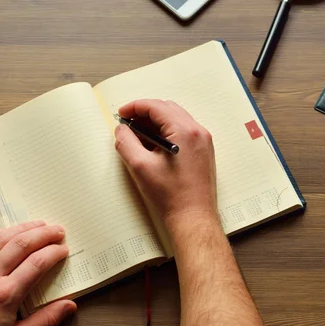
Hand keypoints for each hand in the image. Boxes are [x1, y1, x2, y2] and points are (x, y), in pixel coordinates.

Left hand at [0, 222, 76, 325]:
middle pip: (22, 244)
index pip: (37, 263)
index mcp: (6, 295)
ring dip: (22, 228)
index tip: (63, 249)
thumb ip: (44, 322)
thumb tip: (69, 307)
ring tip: (38, 224)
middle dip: (43, 234)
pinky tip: (5, 230)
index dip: (54, 252)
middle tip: (58, 230)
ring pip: (1, 238)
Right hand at [114, 99, 218, 233]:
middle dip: (145, 113)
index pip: (156, 107)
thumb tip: (121, 129)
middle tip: (127, 123)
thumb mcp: (140, 166)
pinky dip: (166, 132)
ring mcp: (203, 142)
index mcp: (185, 131)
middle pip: (167, 109)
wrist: (193, 218)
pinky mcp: (203, 152)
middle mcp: (198, 132)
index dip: (135, 107)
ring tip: (137, 135)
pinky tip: (153, 146)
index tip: (121, 114)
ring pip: (176, 119)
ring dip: (155, 122)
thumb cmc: (170, 196)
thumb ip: (126, 142)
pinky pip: (183, 132)